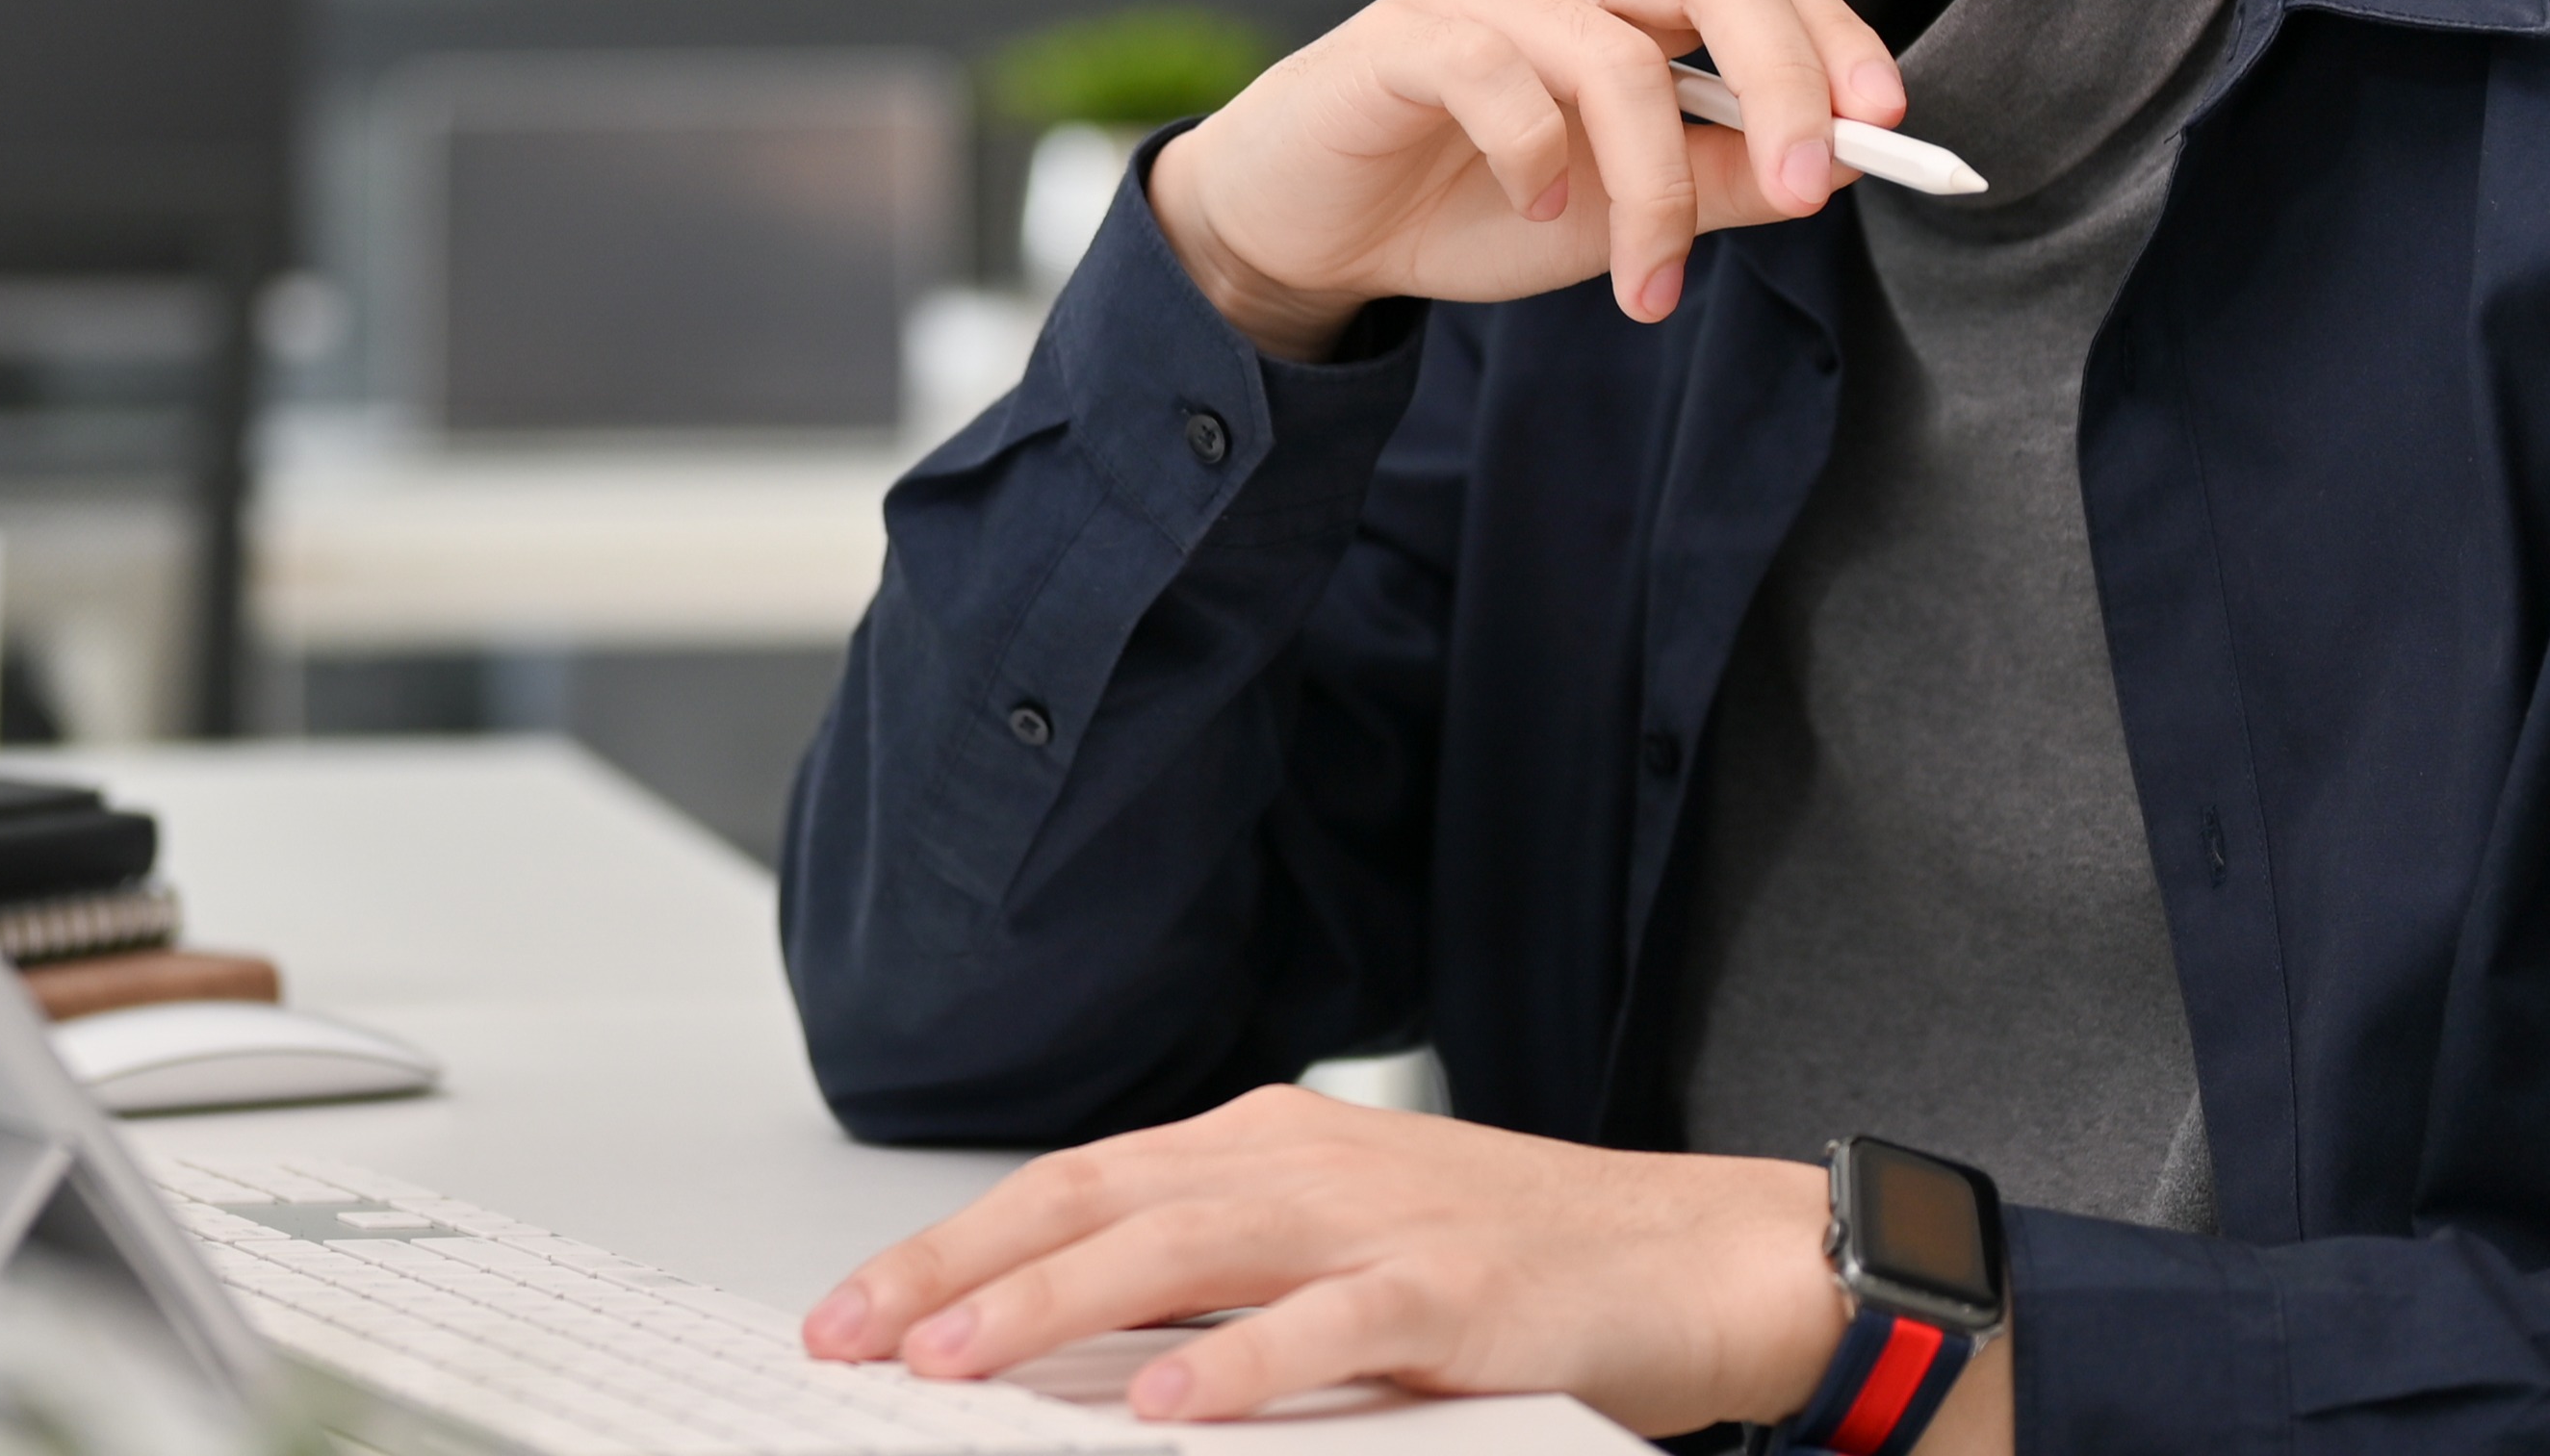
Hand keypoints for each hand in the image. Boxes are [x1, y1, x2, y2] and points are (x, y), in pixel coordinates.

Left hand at [794, 1086, 1997, 1442]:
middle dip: (959, 1269)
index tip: (852, 1309)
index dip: (955, 1244)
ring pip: (1184, 1245)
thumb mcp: (1335, 1256)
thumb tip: (1067, 1351)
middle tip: (852, 1335)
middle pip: (1093, 1200)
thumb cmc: (1513, 1266)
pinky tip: (1164, 1403)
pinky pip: (1329, 1324)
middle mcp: (1301, 1161)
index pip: (1072, 1184)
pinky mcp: (1457, 1288)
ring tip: (956, 1360)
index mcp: (1260, 1145)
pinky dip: (1239, 1361)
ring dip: (1056, 1304)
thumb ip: (1210, 1287)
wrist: (1697, 1254)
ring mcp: (1379, 1218)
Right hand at [1148, 0, 1903, 355]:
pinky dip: (1542, 160)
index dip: (1834, 41)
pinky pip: (1505, 80)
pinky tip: (1537, 209)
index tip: (1886, 128)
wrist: (1310, 231)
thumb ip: (1724, 178)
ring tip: (1647, 281)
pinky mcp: (1405, 33)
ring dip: (1653, 186)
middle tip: (1809, 188)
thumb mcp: (1626, 208)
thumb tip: (1843, 164)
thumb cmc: (1471, 202)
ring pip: (1617, 56)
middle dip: (1784, 81)